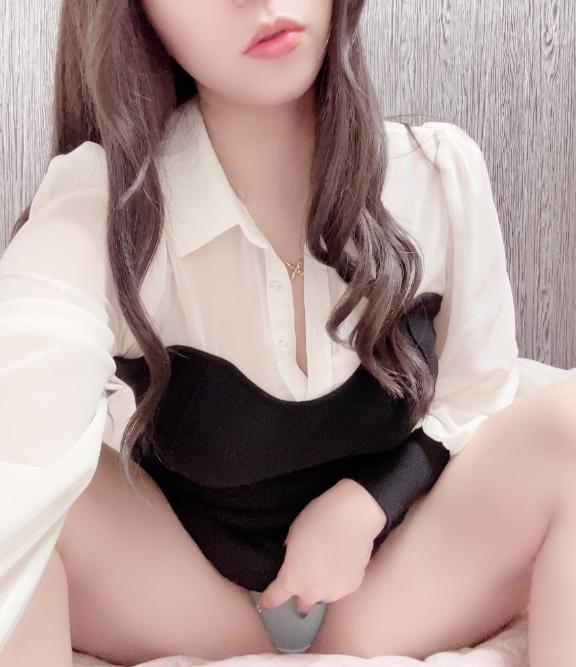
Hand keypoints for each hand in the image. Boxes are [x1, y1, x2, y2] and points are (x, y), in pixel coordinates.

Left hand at [258, 479, 386, 615]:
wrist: (353, 517)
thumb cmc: (318, 519)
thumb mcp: (293, 534)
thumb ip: (291, 554)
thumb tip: (296, 559)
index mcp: (292, 579)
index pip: (273, 599)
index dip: (268, 599)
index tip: (267, 599)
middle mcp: (312, 592)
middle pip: (302, 604)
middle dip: (302, 596)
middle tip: (306, 577)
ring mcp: (334, 592)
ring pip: (324, 595)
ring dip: (323, 586)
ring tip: (328, 564)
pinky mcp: (353, 586)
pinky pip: (341, 587)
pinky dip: (340, 578)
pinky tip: (343, 560)